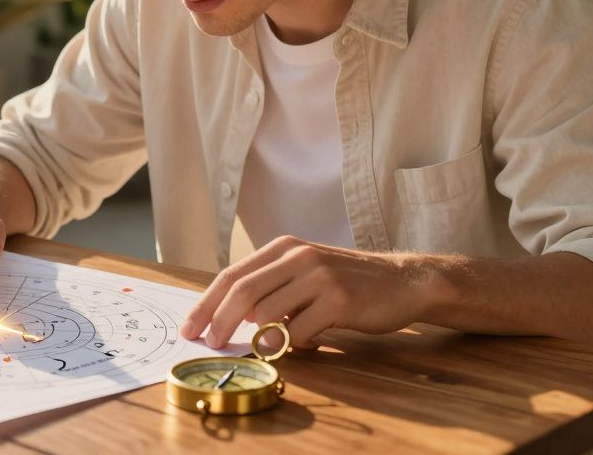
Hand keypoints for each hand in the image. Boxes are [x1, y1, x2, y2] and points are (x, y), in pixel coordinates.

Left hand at [180, 236, 434, 348]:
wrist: (402, 281)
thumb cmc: (347, 282)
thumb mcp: (303, 274)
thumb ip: (270, 289)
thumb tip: (228, 318)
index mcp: (283, 248)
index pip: (232, 276)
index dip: (206, 303)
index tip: (191, 328)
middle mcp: (298, 256)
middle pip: (242, 293)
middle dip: (219, 322)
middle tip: (210, 345)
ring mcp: (319, 276)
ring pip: (269, 315)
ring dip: (266, 337)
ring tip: (279, 341)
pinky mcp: (339, 299)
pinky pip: (301, 332)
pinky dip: (298, 344)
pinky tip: (311, 340)